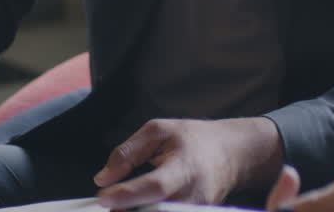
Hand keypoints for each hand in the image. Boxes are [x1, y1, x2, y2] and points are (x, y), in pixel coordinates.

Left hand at [94, 117, 282, 207]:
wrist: (230, 154)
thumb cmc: (193, 139)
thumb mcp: (157, 131)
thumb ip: (127, 153)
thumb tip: (103, 179)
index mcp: (185, 167)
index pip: (156, 187)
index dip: (128, 195)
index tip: (103, 198)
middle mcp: (193, 196)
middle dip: (129, 211)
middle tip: (110, 204)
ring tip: (122, 205)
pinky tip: (140, 206)